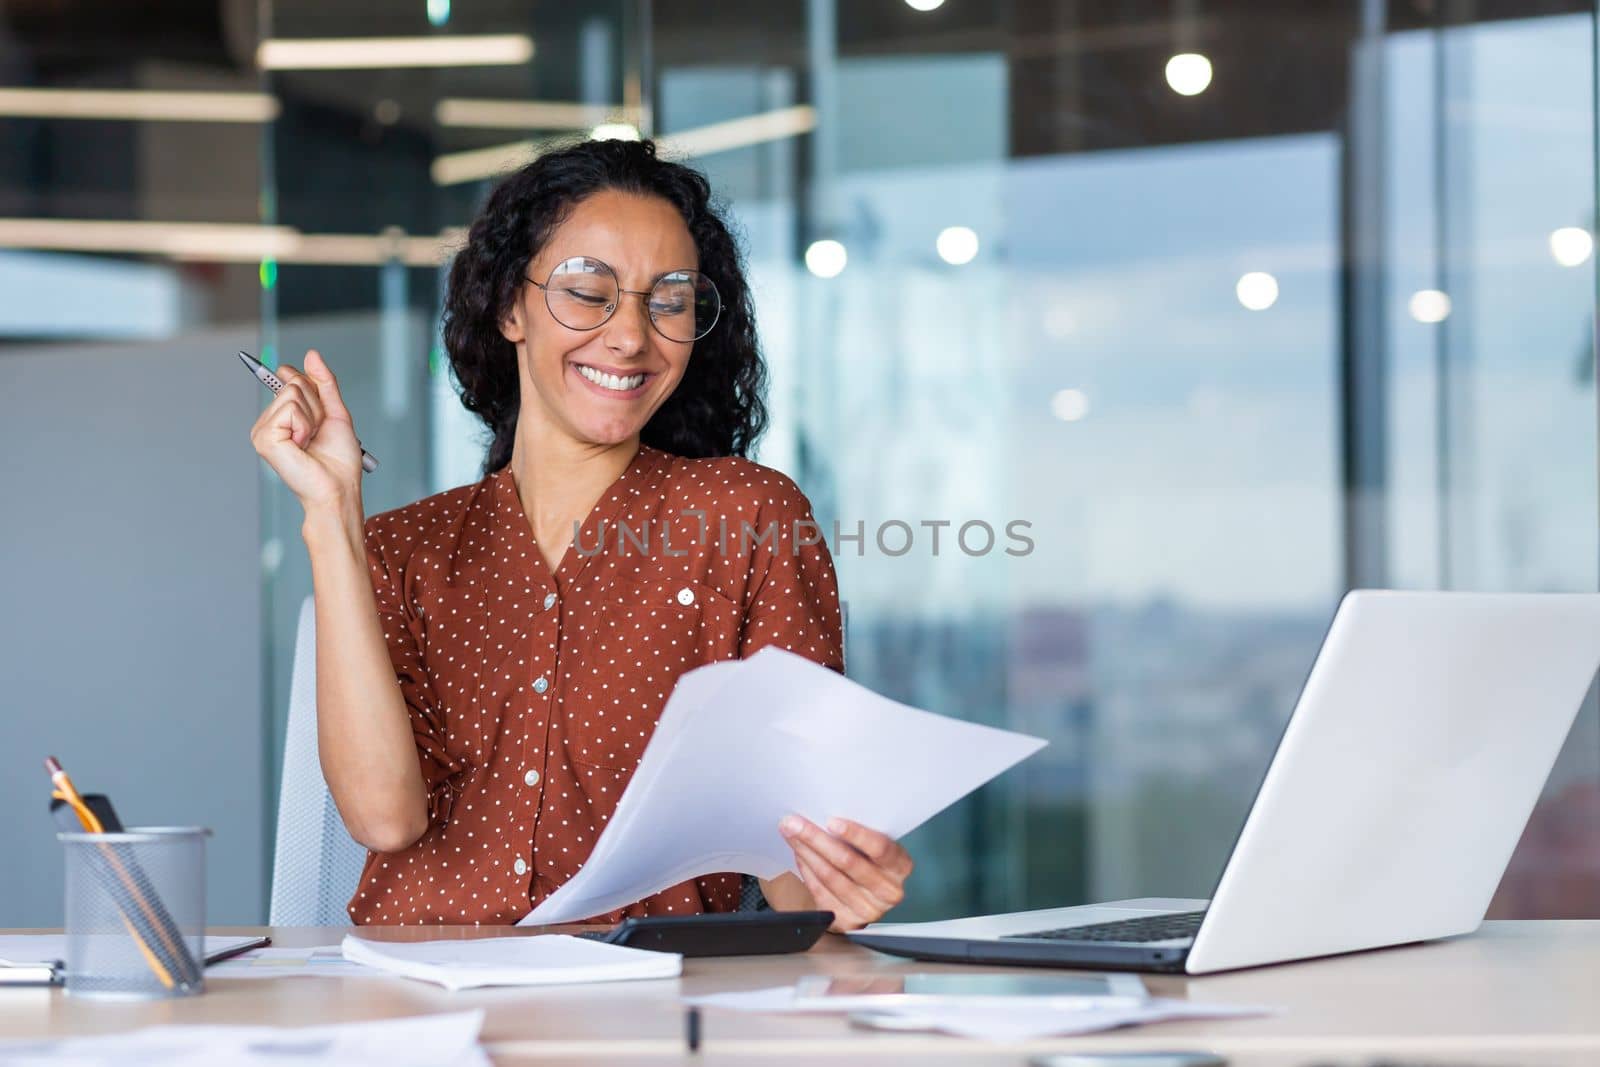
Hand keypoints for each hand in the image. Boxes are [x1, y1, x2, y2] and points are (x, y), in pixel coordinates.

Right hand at [248, 349, 363, 510]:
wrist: (339, 488)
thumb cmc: (339, 460)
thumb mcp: (335, 412)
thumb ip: (324, 382)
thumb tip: (311, 354)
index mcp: (283, 416)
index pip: (287, 377)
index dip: (306, 383)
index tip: (314, 404)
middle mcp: (269, 422)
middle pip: (293, 383)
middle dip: (317, 405)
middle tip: (318, 432)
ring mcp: (263, 430)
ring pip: (292, 393)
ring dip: (313, 416)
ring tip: (311, 440)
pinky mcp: (263, 438)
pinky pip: (290, 408)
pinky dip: (305, 425)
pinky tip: (303, 445)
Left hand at [778, 815, 912, 932]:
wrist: (868, 897)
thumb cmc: (869, 860)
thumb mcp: (874, 847)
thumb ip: (859, 835)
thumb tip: (823, 814)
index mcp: (900, 866)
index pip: (880, 848)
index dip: (856, 834)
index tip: (831, 821)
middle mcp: (888, 890)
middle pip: (848, 862)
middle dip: (816, 839)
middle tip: (795, 823)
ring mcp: (869, 909)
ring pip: (830, 877)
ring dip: (806, 852)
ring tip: (791, 835)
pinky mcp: (848, 920)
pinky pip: (820, 891)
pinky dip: (806, 870)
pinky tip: (799, 854)